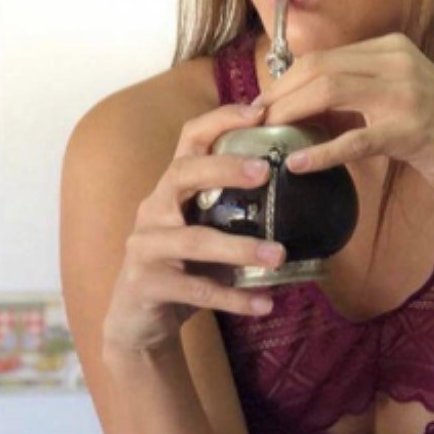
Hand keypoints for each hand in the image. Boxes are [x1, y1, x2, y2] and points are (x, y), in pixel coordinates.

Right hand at [101, 103, 286, 355]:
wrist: (136, 322)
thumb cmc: (180, 271)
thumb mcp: (203, 235)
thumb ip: (233, 216)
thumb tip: (297, 201)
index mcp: (169, 191)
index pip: (189, 140)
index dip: (220, 121)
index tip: (259, 111)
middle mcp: (153, 211)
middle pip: (183, 174)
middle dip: (223, 168)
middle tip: (265, 171)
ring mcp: (145, 247)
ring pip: (194, 240)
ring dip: (239, 248)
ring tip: (278, 256)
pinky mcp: (147, 285)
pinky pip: (197, 291)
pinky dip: (233, 298)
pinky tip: (264, 304)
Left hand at [250, 31, 433, 204]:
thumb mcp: (397, 100)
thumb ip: (357, 96)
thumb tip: (303, 107)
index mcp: (390, 49)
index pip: (323, 58)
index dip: (284, 81)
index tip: (260, 106)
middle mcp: (397, 61)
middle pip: (319, 70)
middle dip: (279, 96)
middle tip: (252, 123)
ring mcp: (406, 93)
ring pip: (331, 93)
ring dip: (291, 116)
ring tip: (265, 137)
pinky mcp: (411, 129)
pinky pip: (355, 139)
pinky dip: (322, 152)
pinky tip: (297, 165)